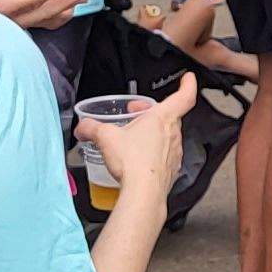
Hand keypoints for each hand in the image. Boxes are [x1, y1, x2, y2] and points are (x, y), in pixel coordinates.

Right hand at [0, 0, 84, 30]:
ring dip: (59, 11)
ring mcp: (3, 32)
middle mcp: (1, 24)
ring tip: (77, 2)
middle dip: (63, 0)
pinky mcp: (2, 35)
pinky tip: (60, 15)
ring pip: (37, 22)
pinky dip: (49, 21)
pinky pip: (31, 27)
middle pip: (40, 12)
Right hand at [81, 74, 195, 191]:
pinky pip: (163, 156)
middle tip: (136, 114)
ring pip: (166, 137)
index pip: (184, 96)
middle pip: (168, 117)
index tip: (188, 78)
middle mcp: (173, 134)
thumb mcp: (106, 137)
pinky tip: (136, 160)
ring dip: (152, 134)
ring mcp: (174, 153)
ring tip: (132, 139)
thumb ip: (92, 128)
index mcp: (162, 118)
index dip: (188, 85)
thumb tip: (83, 127)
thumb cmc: (133, 161)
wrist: (143, 192)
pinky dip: (152, 154)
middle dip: (152, 113)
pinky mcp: (170, 170)